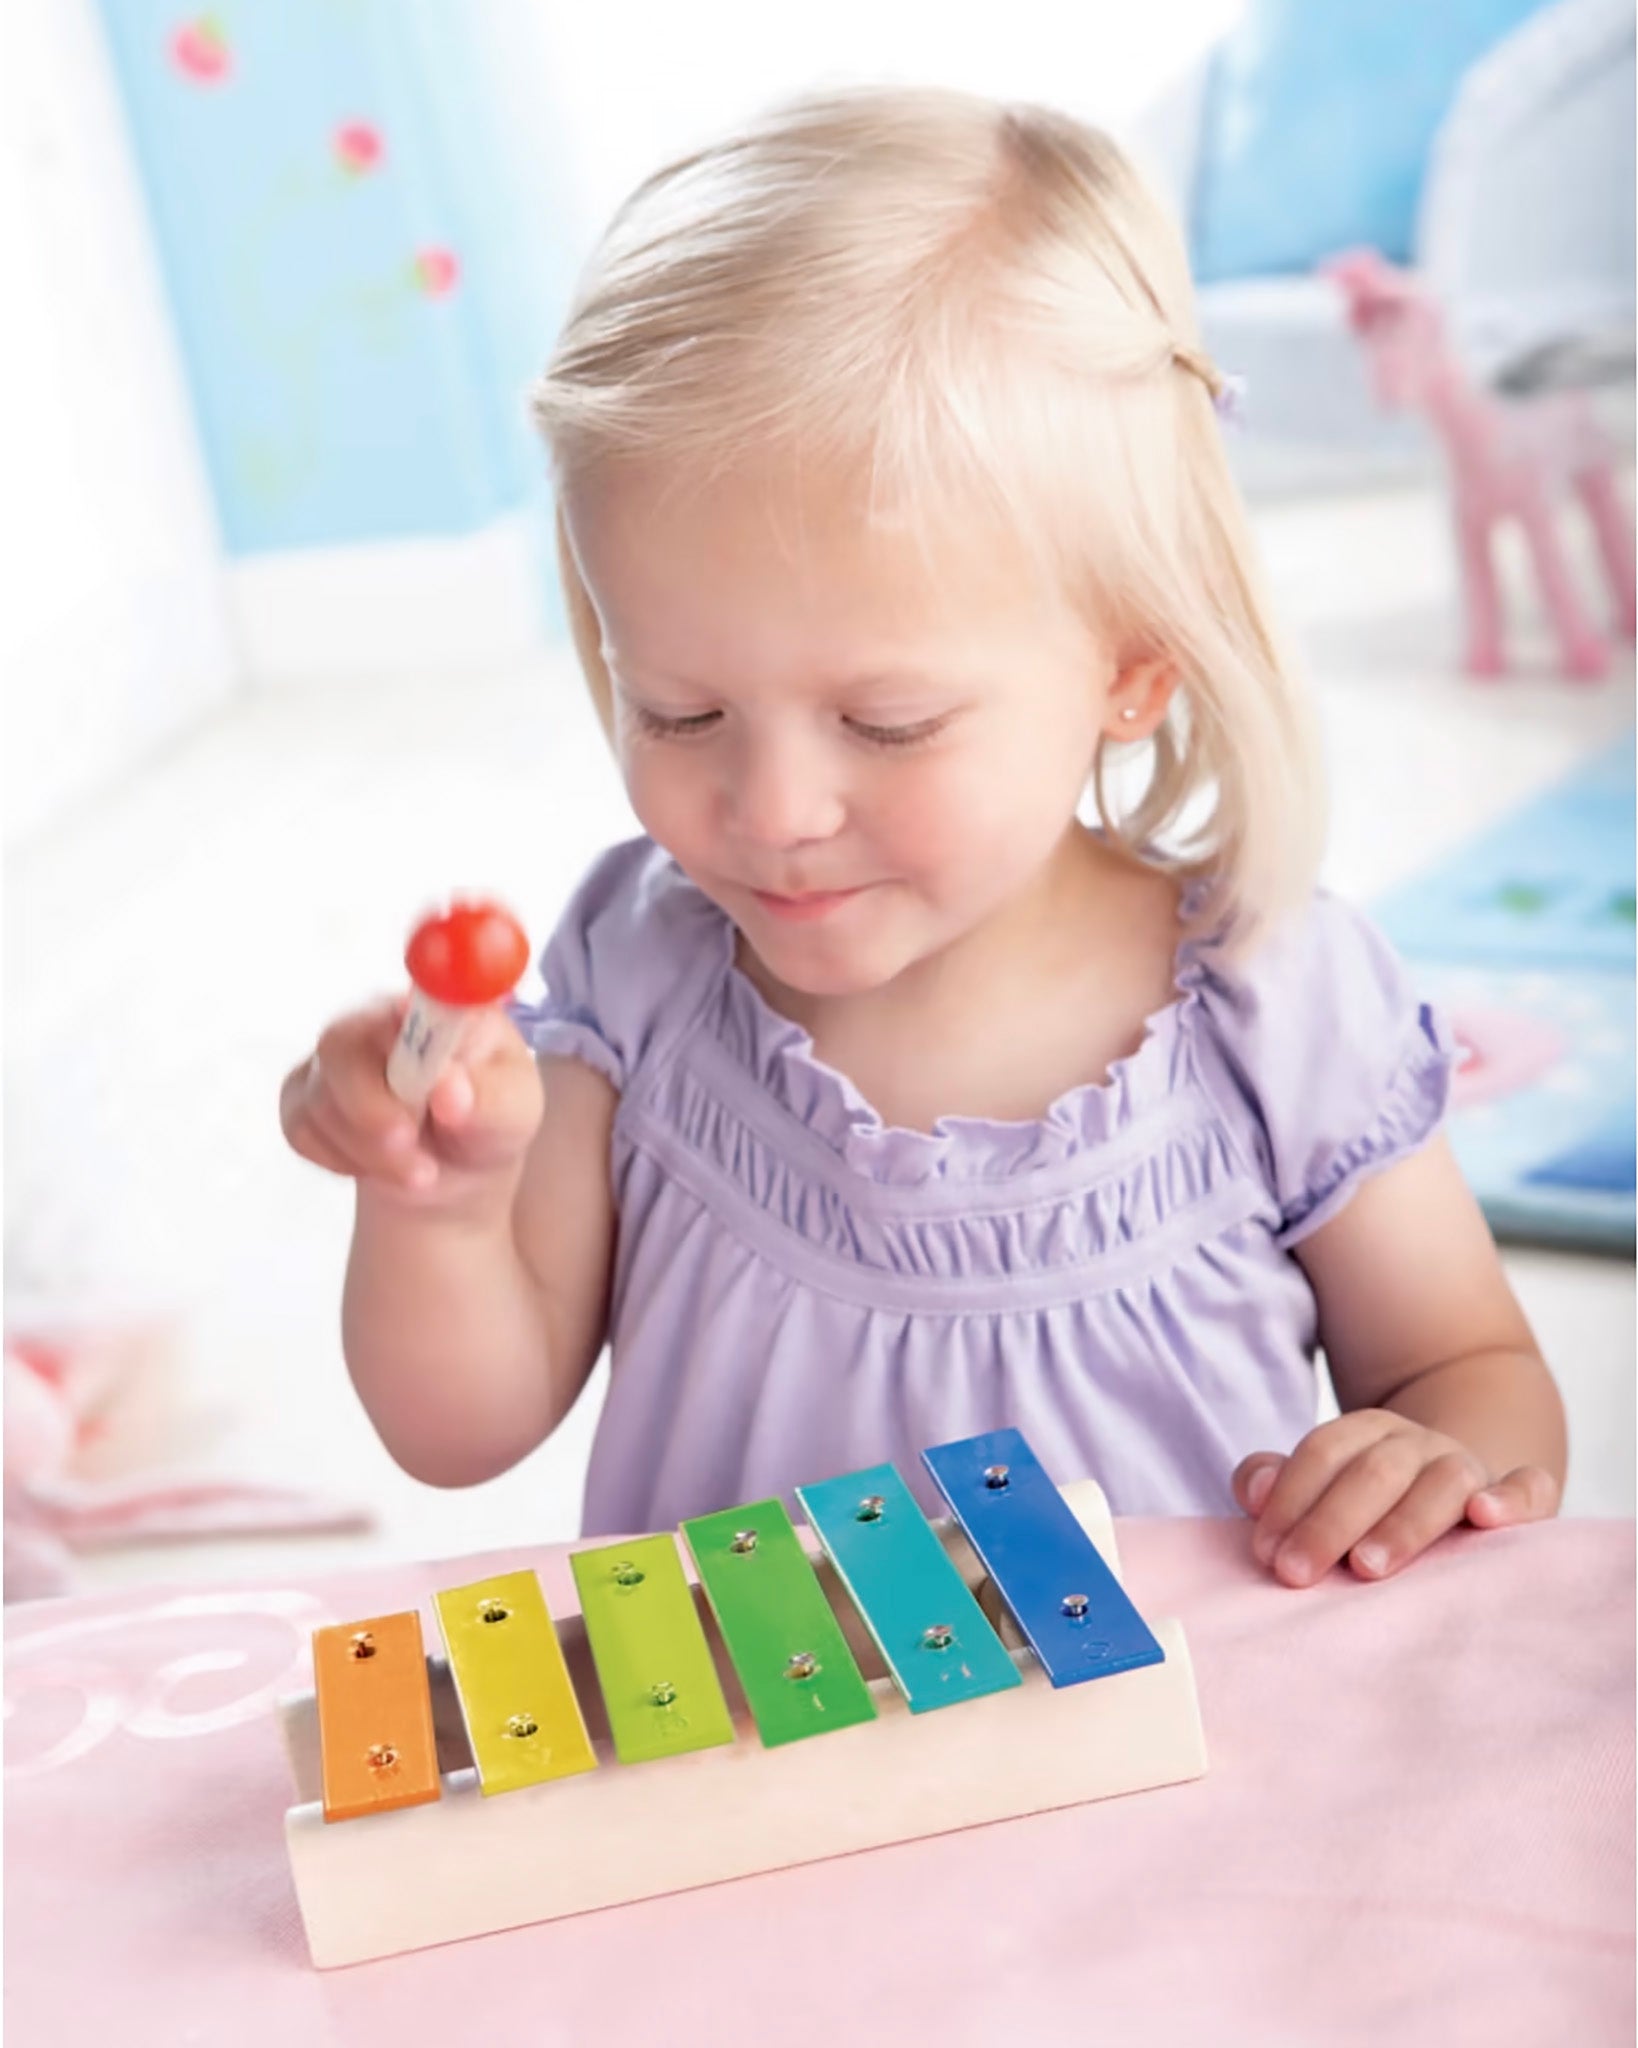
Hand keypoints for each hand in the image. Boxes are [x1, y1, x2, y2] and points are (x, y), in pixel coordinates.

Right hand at [279, 997, 543, 1206]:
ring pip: (320, 1099)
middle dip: (371, 1108)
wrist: (452, 1169)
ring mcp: (336, 1055)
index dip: (406, 1011)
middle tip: (410, 1148)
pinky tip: (378, 1164)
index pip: (410, 986)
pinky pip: (300, 1129)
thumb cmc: (489, 1121)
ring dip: (370, 1151)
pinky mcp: (304, 1094)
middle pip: (342, 1043)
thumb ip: (489, 1100)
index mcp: (437, 1006)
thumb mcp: (513, 1114)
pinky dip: (341, 1161)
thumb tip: (450, 1089)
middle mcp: (378, 1018)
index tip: (414, 1042)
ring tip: (421, 1172)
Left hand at [1232, 1410, 1560, 1586]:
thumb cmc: (1373, 1501)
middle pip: (1375, 1470)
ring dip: (1404, 1523)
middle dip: (1330, 1522)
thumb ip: (1276, 1481)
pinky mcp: (1520, 1495)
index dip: (1290, 1499)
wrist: (1462, 1485)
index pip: (1323, 1453)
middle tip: (1297, 1573)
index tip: (1266, 1551)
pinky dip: (1512, 1498)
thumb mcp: (1323, 1483)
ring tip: (1367, 1566)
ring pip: (1443, 1481)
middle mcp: (1418, 1444)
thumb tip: (1254, 1491)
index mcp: (1366, 1434)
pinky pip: (1529, 1487)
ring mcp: (1470, 1466)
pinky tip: (1485, 1516)